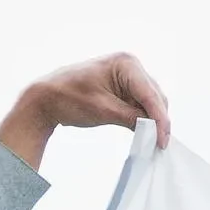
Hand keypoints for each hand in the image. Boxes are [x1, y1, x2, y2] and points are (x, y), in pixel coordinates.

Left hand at [0, 54, 172, 170]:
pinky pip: (139, 103)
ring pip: (149, 101)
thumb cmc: (70, 98)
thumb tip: (154, 131)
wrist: (47, 97)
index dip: (159, 119)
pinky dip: (142, 117)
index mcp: (126, 64)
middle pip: (154, 96)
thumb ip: (131, 118)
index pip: (150, 94)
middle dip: (158, 120)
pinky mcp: (122, 87)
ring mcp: (127, 75)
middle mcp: (130, 65)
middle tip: (159, 145)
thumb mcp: (103, 111)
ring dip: (151, 120)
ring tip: (152, 142)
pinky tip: (143, 132)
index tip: (163, 141)